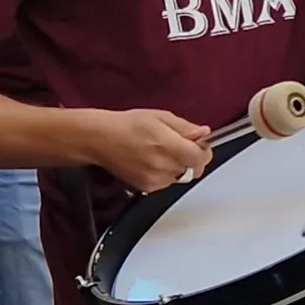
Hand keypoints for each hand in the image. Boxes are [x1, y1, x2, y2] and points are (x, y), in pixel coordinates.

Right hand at [83, 107, 212, 193]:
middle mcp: (162, 165)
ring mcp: (155, 179)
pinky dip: (165, 174)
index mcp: (167, 145)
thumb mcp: (160, 117)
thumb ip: (184, 127)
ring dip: (178, 167)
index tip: (200, 146)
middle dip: (191, 159)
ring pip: (181, 177)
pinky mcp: (147, 188)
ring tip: (160, 152)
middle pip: (193, 169)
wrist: (101, 140)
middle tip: (179, 147)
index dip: (204, 152)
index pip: (200, 158)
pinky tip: (152, 161)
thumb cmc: (127, 125)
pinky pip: (167, 182)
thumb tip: (203, 133)